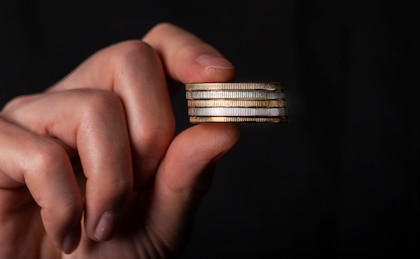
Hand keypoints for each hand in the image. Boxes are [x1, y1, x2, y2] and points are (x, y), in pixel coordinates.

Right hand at [0, 23, 239, 257]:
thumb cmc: (105, 255)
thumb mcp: (160, 219)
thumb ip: (188, 175)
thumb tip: (224, 129)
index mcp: (124, 110)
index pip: (156, 48)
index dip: (189, 51)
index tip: (222, 77)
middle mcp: (77, 100)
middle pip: (131, 58)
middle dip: (154, 130)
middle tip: (143, 186)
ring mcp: (33, 119)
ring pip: (94, 107)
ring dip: (113, 181)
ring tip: (103, 223)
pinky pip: (43, 155)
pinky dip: (67, 207)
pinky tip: (66, 233)